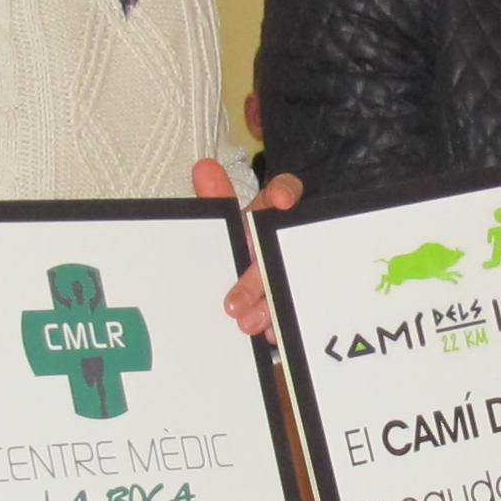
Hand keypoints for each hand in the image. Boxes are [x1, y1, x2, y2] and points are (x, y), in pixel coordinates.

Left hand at [195, 154, 299, 337]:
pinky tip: (269, 332)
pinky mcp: (296, 300)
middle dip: (256, 278)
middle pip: (277, 252)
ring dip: (266, 305)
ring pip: (287, 284)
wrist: (243, 292)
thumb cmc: (239, 246)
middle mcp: (284, 240)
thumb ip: (215, 199)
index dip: (285, 192)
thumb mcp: (226, 225)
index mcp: (267, 216)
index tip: (280, 201)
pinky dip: (280, 323)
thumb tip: (203, 168)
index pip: (284, 192)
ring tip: (246, 323)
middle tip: (234, 303)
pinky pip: (294, 310)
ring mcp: (294, 271)